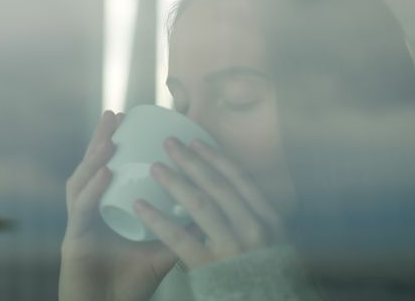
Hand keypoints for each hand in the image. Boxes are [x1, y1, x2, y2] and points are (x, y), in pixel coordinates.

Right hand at [59, 111, 201, 300]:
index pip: (109, 172)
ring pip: (81, 183)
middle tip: (115, 115)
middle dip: (101, 140)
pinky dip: (93, 190)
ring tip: (110, 136)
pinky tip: (104, 173)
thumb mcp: (162, 252)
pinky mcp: (73, 242)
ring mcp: (79, 226)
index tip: (133, 123)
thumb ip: (181, 232)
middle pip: (92, 170)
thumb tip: (210, 209)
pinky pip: (82, 211)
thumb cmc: (131, 284)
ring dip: (94, 157)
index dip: (117, 147)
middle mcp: (89, 213)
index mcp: (106, 211)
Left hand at [132, 136, 287, 270]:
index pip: (240, 179)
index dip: (215, 158)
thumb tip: (230, 187)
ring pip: (199, 206)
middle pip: (218, 186)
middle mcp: (254, 228)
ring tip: (155, 167)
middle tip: (168, 144)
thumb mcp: (273, 241)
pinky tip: (140, 206)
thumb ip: (255, 216)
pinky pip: (179, 238)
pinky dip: (157, 219)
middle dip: (191, 161)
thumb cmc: (265, 274)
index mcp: (270, 218)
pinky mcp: (210, 266)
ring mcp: (232, 247)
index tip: (196, 141)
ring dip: (174, 182)